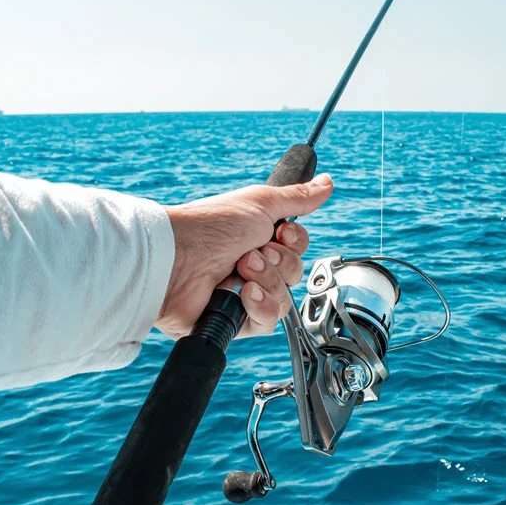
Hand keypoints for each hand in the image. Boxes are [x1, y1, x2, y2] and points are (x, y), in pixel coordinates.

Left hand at [156, 174, 332, 339]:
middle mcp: (252, 267)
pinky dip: (259, 306)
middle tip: (252, 252)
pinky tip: (242, 294)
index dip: (295, 243)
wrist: (178, 259)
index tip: (281, 232)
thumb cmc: (211, 226)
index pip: (297, 249)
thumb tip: (327, 182)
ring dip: (268, 282)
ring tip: (241, 270)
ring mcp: (244, 295)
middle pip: (295, 274)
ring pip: (285, 299)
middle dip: (279, 263)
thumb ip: (297, 197)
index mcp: (257, 238)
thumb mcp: (261, 203)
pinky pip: (268, 322)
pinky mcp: (235, 321)